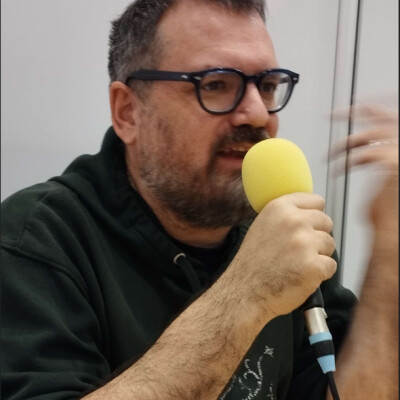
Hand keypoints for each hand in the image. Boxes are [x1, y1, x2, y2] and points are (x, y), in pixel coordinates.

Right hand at [230, 192, 335, 317]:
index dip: (314, 215)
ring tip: (297, 264)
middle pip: (326, 221)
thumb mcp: (262, 225)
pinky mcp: (314, 265)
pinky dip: (320, 273)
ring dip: (319, 255)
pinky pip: (331, 265)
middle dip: (317, 236)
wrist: (245, 291)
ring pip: (330, 244)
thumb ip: (285, 215)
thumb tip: (309, 212)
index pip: (316, 201)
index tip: (307, 226)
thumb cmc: (253, 262)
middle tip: (299, 250)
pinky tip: (302, 276)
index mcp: (280, 208)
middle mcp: (294, 221)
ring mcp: (305, 243)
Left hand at [332, 105, 397, 228]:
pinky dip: (347, 161)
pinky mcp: (392, 164)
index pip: (387, 120)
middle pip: (382, 118)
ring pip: (369, 135)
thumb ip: (369, 161)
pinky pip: (364, 154)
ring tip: (331, 154)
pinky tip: (338, 168)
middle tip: (333, 113)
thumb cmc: (382, 212)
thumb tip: (355, 154)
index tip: (347, 112)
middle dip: (356, 111)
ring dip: (345, 143)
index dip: (368, 111)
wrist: (389, 230)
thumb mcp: (377, 179)